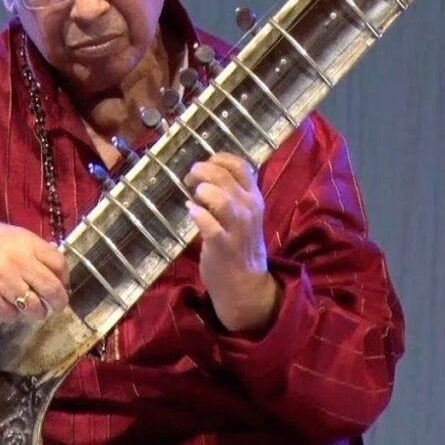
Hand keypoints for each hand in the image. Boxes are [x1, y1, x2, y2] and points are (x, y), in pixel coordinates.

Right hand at [0, 216, 69, 323]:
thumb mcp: (8, 234)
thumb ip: (30, 248)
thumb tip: (53, 262)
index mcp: (26, 243)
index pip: (59, 264)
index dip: (64, 277)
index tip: (62, 283)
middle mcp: (19, 263)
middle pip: (53, 290)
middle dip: (58, 302)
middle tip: (55, 305)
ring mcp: (4, 283)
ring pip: (34, 308)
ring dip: (36, 312)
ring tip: (30, 308)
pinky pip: (11, 316)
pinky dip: (12, 314)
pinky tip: (6, 305)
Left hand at [184, 153, 279, 332]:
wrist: (246, 285)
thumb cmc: (239, 245)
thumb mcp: (243, 214)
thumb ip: (230, 194)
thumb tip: (205, 173)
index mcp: (254, 198)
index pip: (241, 166)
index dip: (219, 159)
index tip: (205, 163)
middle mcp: (249, 210)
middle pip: (225, 177)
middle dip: (203, 171)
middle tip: (190, 178)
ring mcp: (238, 229)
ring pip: (222, 199)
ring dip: (204, 192)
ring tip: (194, 196)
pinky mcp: (224, 247)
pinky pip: (210, 225)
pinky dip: (198, 215)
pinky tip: (191, 212)